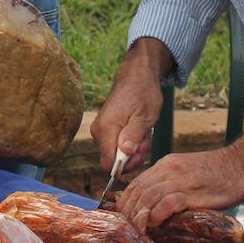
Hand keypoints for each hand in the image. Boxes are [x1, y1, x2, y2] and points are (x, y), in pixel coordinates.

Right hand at [90, 37, 173, 173]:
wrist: (136, 77)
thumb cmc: (143, 94)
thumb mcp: (144, 116)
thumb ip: (134, 135)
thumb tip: (125, 152)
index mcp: (106, 129)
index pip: (108, 164)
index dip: (125, 165)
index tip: (140, 151)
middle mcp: (98, 131)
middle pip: (114, 161)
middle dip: (133, 154)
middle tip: (146, 137)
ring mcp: (100, 131)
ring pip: (118, 153)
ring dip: (135, 147)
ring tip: (143, 130)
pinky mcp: (104, 130)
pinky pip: (117, 145)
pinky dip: (131, 141)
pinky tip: (138, 129)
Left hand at [115, 149, 238, 230]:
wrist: (241, 165)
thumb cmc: (218, 173)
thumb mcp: (187, 172)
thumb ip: (171, 184)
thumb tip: (157, 206)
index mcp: (166, 165)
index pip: (136, 183)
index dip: (125, 201)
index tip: (121, 216)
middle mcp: (170, 169)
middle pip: (138, 190)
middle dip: (128, 211)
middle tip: (125, 228)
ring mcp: (181, 179)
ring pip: (148, 196)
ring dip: (139, 215)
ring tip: (136, 230)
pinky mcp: (193, 191)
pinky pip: (168, 202)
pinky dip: (157, 214)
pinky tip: (154, 224)